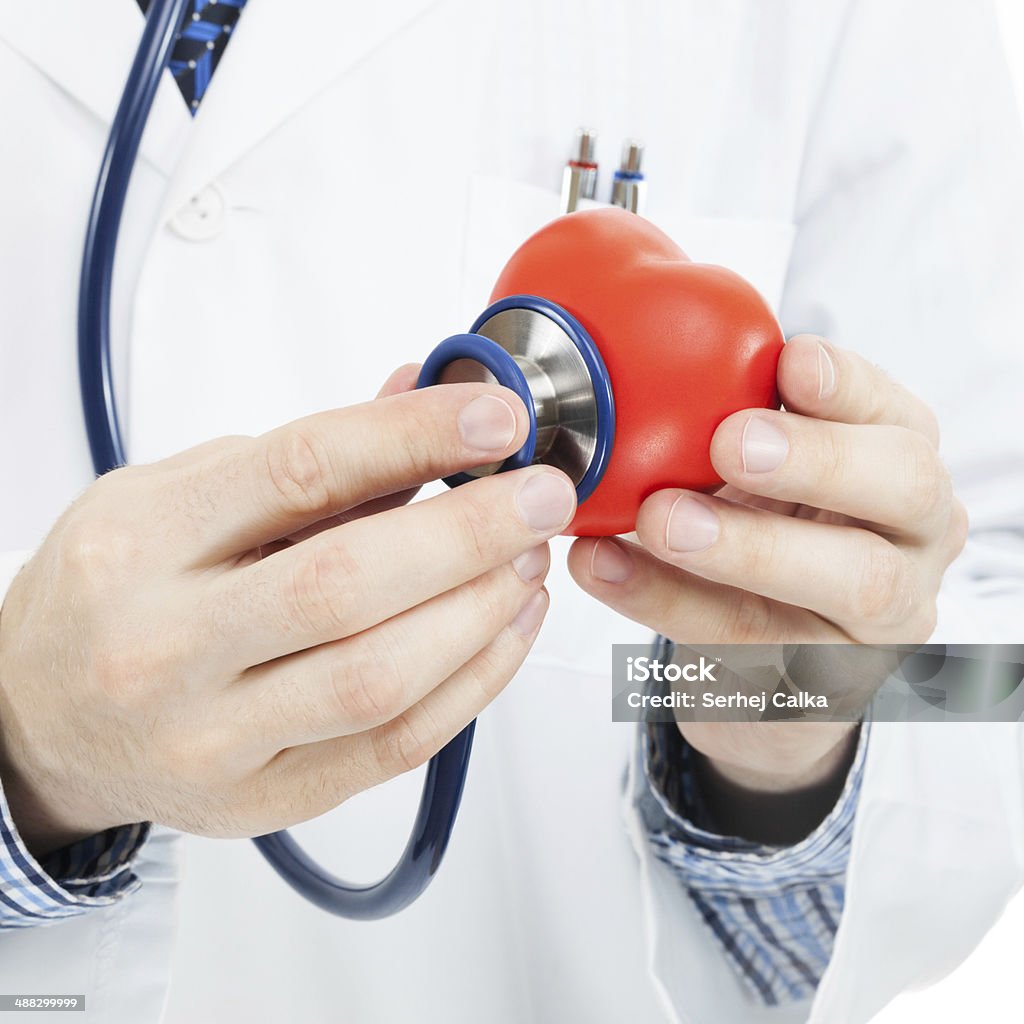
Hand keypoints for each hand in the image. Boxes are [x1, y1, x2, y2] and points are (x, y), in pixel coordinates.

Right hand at [0, 367, 576, 854]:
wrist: (39, 716)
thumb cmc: (115, 591)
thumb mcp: (178, 494)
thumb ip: (305, 457)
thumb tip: (418, 395)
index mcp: (143, 543)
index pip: (300, 472)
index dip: (412, 436)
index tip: (495, 417)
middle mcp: (167, 646)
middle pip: (348, 584)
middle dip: (468, 533)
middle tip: (540, 495)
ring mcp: (213, 737)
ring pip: (380, 679)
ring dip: (480, 612)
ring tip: (528, 559)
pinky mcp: (264, 798)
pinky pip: (393, 746)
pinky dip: (471, 685)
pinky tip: (505, 630)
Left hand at [568, 336, 966, 836]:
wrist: (771, 661)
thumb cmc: (767, 536)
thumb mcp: (765, 476)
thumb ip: (740, 427)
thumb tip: (652, 377)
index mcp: (900, 462)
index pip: (898, 413)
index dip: (849, 386)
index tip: (789, 362)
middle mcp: (916, 535)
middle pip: (904, 489)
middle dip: (816, 459)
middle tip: (731, 443)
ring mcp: (886, 616)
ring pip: (849, 581)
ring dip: (745, 546)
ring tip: (658, 519)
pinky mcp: (830, 679)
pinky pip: (751, 642)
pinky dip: (666, 601)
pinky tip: (603, 566)